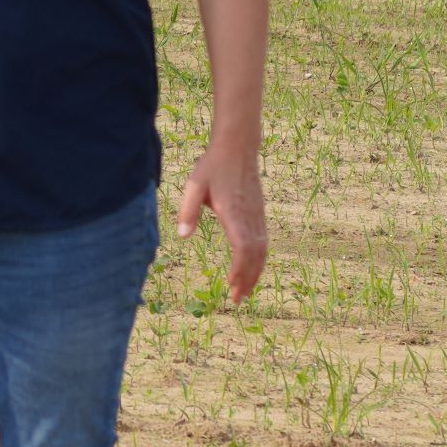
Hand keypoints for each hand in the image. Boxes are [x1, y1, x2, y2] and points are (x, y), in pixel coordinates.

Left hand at [174, 141, 265, 302]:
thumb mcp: (194, 185)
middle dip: (248, 279)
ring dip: (255, 272)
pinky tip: (251, 270)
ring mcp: (257, 215)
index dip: (239, 268)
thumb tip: (183, 236)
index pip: (243, 246)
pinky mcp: (259, 213)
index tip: (231, 284)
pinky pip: (263, 241)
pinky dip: (259, 260)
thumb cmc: (213, 166)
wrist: (238, 147)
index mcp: (234, 211)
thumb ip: (188, 210)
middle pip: (255, 254)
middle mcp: (250, 216)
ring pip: (262, 250)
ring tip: (245, 292)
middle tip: (237, 299)